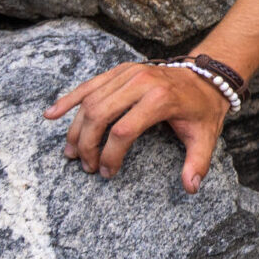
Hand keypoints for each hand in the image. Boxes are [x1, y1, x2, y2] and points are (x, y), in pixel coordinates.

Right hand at [44, 61, 230, 192]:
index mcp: (161, 99)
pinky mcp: (120, 70)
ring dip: (76, 129)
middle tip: (86, 166)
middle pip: (100, 115)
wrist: (207, 77)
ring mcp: (129, 73)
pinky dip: (69, 100)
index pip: (123, 131)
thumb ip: (198, 163)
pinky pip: (89, 85)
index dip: (110, 155)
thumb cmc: (202, 110)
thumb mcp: (206, 137)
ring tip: (71, 153)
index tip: (107, 172)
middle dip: (88, 144)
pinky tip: (51, 114)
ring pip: (90, 101)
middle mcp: (141, 82)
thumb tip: (190, 188)